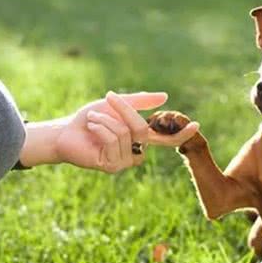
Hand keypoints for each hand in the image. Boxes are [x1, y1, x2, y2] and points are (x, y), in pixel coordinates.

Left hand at [19, 91, 197, 172]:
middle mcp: (136, 151)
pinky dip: (101, 129)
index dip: (181, 133)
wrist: (65, 131)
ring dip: (106, 120)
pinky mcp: (111, 166)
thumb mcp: (116, 105)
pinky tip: (91, 128)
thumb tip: (165, 97)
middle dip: (125, 110)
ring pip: (126, 134)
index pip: (166, 139)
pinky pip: (113, 142)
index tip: (196, 124)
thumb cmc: (89, 118)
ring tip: (92, 119)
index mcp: (140, 138)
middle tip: (109, 97)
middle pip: (142, 130)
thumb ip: (140, 102)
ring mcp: (125, 161)